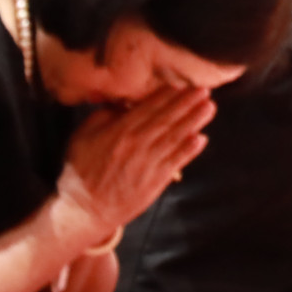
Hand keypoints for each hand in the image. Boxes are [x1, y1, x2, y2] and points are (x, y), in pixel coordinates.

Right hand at [53, 87, 215, 242]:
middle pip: (166, 119)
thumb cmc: (82, 170)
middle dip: (187, 103)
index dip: (168, 94)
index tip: (184, 83)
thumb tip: (124, 101)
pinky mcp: (155, 181)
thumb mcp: (84, 136)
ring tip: (209, 107)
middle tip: (205, 89)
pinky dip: (189, 150)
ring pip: (175, 137)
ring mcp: (147, 163)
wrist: (84, 208)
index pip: (149, 107)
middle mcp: (136, 144)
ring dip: (194, 121)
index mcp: (119, 130)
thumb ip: (103, 116)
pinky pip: (175, 162)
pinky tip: (201, 138)